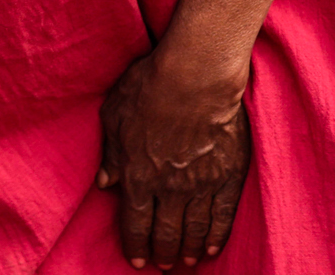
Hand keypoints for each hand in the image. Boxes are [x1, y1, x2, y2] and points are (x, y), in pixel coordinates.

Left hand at [97, 48, 249, 268]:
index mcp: (138, 175)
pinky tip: (213, 248)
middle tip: (163, 266)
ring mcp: (202, 184)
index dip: (135, 245)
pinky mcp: (229, 176)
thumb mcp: (112, 117)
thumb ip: (110, 154)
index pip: (135, 222)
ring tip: (185, 263)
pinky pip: (224, 215)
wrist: (194, 78)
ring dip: (190, 250)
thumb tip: (104, 183)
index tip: (137, 261)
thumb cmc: (146, 89)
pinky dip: (217, 235)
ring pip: (196, 229)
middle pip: (166, 232)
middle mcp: (169, 187)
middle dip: (163, 253)